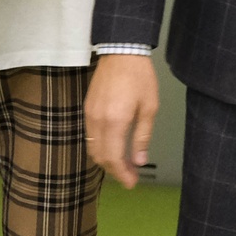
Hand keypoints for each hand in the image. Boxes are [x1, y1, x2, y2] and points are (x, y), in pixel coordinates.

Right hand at [86, 52, 159, 188]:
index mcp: (115, 121)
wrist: (121, 52)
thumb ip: (142, 136)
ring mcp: (90, 115)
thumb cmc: (138, 76)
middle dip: (114, 170)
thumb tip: (138, 160)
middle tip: (129, 176)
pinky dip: (100, 147)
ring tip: (123, 164)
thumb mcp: (149, 107)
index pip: (113, 158)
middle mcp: (98, 121)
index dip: (121, 175)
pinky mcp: (87, 109)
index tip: (131, 183)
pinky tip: (113, 147)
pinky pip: (90, 136)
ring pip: (92, 148)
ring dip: (106, 160)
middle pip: (100, 157)